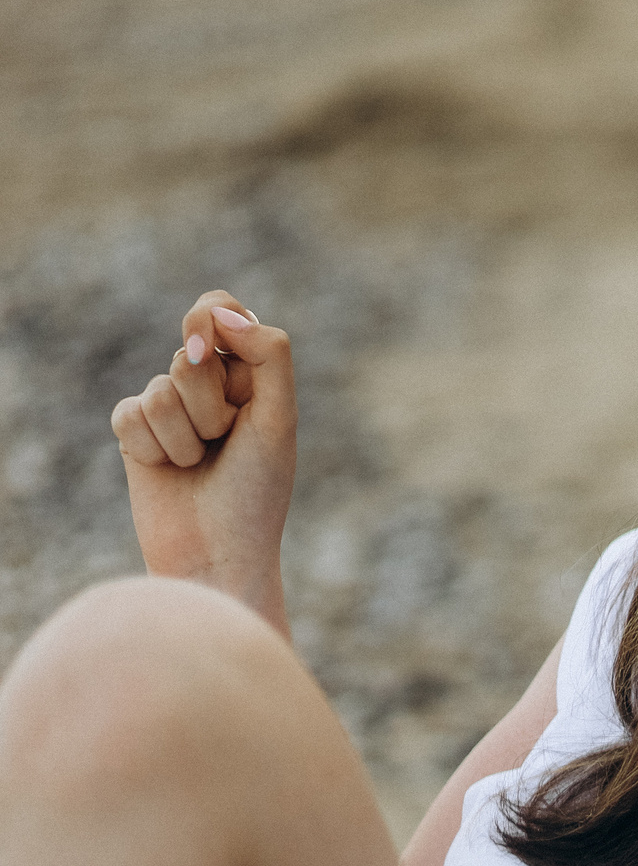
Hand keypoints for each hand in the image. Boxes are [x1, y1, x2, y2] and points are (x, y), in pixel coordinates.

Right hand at [108, 291, 296, 633]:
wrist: (219, 553)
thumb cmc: (257, 490)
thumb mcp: (278, 420)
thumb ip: (268, 356)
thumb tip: (224, 313)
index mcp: (248, 376)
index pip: (220, 312)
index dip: (212, 318)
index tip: (216, 340)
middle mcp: (207, 387)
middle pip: (190, 353)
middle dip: (211, 401)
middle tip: (226, 440)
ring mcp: (168, 409)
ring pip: (160, 387)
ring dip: (187, 434)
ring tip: (201, 464)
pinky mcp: (134, 433)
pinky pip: (130, 413)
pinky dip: (155, 447)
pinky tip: (170, 472)